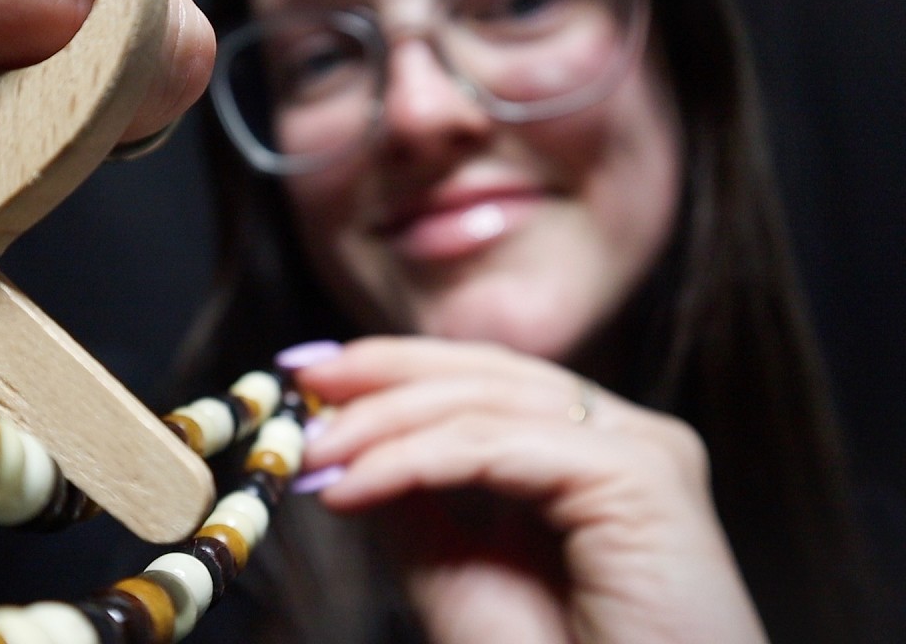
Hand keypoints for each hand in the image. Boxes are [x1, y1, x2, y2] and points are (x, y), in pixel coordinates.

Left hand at [298, 336, 768, 643]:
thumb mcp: (461, 574)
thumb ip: (420, 501)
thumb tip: (355, 444)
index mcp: (594, 455)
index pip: (486, 384)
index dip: (397, 369)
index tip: (311, 376)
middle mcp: (628, 439)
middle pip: (487, 376)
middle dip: (382, 376)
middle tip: (301, 383)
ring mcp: (643, 452)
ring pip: (487, 403)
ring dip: (385, 421)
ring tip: (313, 452)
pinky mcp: (641, 479)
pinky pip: (499, 447)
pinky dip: (413, 460)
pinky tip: (352, 485)